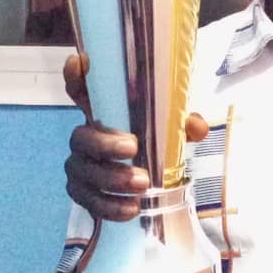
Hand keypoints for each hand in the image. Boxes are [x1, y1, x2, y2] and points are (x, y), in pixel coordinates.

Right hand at [63, 53, 208, 220]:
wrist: (152, 181)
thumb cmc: (157, 143)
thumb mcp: (174, 130)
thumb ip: (184, 124)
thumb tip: (196, 127)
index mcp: (105, 113)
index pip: (82, 90)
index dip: (76, 77)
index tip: (81, 64)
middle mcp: (86, 136)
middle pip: (80, 137)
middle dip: (104, 144)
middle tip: (133, 148)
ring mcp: (81, 165)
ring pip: (81, 171)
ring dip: (110, 179)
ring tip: (142, 186)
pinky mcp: (83, 193)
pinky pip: (87, 201)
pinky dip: (109, 207)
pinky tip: (131, 209)